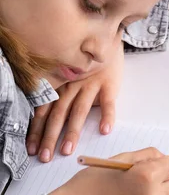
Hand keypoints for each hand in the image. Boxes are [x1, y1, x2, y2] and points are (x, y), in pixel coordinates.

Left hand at [27, 41, 123, 162]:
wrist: (107, 37)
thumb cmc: (87, 61)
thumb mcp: (68, 74)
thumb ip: (59, 92)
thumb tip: (44, 116)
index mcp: (60, 86)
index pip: (45, 111)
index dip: (37, 130)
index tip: (32, 149)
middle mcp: (72, 86)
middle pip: (58, 115)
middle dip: (50, 137)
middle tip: (45, 157)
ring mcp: (90, 85)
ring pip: (79, 111)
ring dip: (72, 132)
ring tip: (67, 150)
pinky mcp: (109, 85)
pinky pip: (108, 102)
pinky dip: (107, 116)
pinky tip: (105, 129)